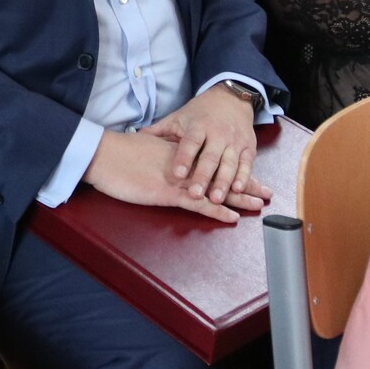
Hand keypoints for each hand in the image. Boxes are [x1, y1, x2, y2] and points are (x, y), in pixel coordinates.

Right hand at [84, 127, 262, 221]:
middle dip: (245, 183)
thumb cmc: (116, 155)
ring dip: (240, 198)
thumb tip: (156, 160)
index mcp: (178, 154)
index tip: (248, 174)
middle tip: (266, 191)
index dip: (231, 168)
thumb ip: (154, 155)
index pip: (211, 162)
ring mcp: (179, 180)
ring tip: (260, 205)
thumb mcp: (141, 151)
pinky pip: (200, 204)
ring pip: (216, 189)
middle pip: (221, 174)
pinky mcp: (169, 193)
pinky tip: (232, 217)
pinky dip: (217, 210)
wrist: (103, 154)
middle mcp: (185, 166)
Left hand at [140, 85, 270, 205]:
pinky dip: (243, 177)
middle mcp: (218, 133)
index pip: (190, 143)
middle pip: (210, 157)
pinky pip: (247, 165)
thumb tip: (133, 137)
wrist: (231, 98)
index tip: (177, 174)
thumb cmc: (199, 113)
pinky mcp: (248, 148)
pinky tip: (237, 190)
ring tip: (216, 199)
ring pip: (230, 164)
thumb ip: (158, 131)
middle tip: (194, 194)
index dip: (184, 158)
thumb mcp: (178, 118)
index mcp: (198, 126)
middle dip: (203, 176)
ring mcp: (235, 141)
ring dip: (224, 182)